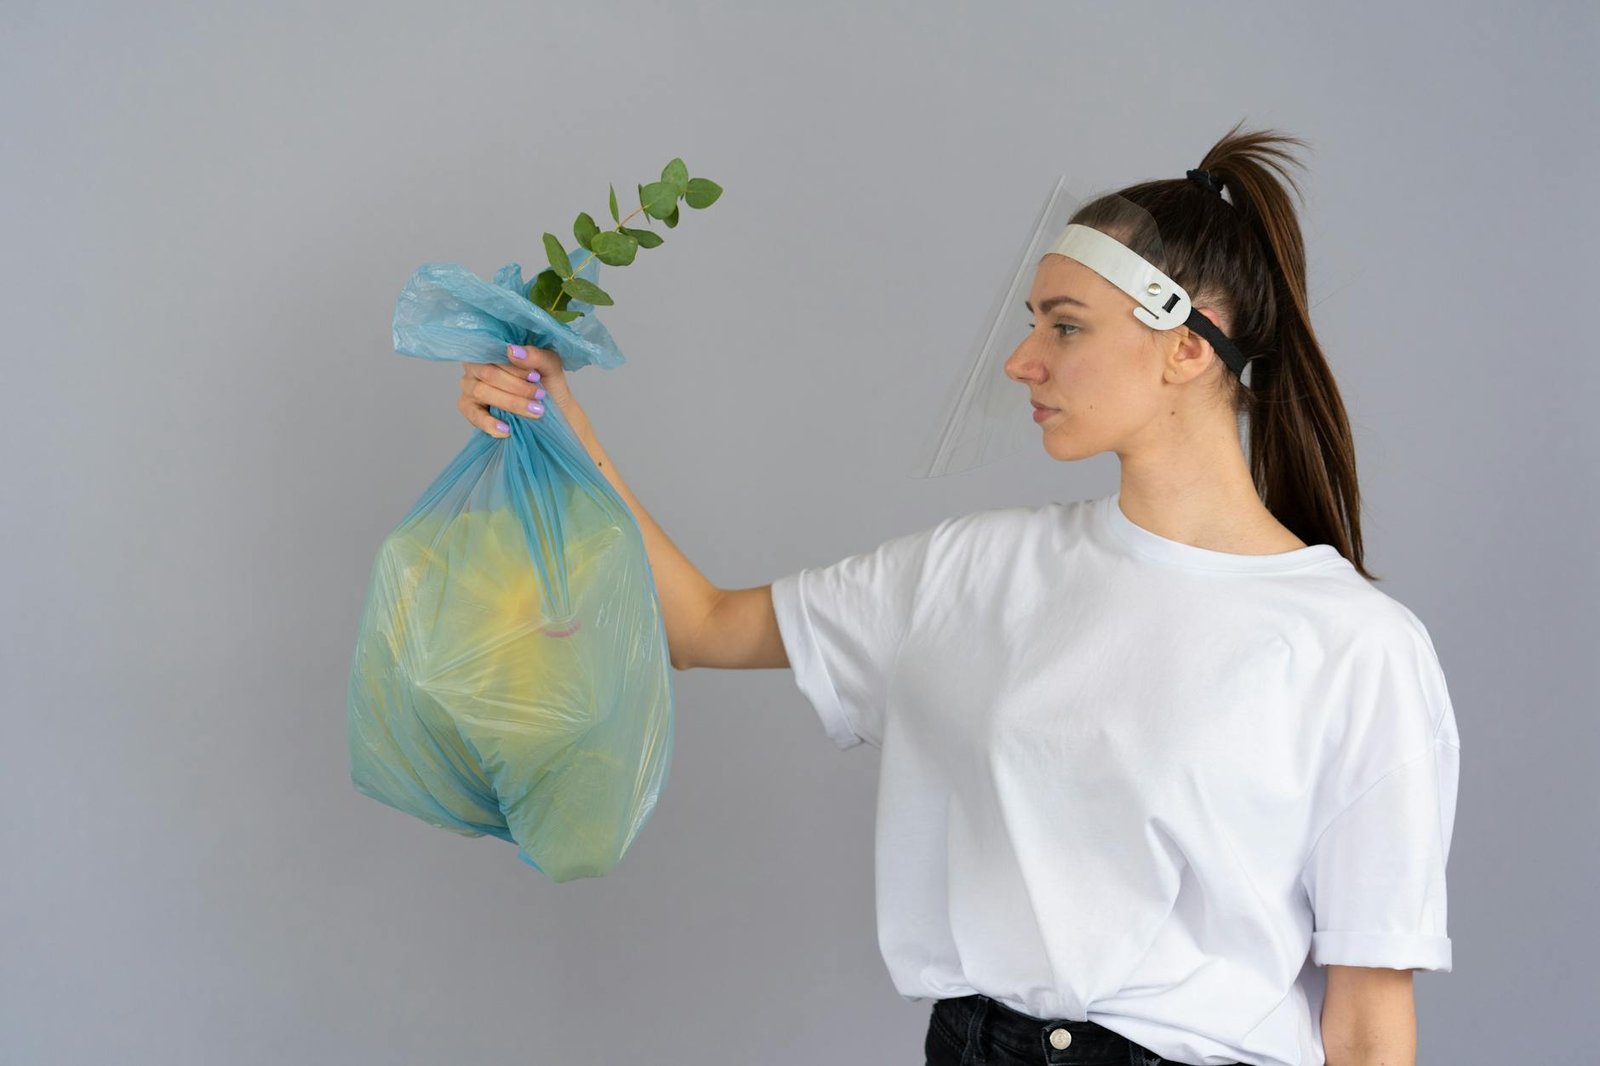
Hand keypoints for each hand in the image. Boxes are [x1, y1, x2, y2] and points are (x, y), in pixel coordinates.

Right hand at [458, 344, 587, 438]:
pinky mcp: (469, 407)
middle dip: (516, 387)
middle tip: (539, 396)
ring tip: (533, 412)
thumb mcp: (550, 366)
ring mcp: (470, 386)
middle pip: (487, 373)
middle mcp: (476, 365)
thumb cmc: (548, 383)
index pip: (494, 353)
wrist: (554, 410)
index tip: (536, 377)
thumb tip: (512, 350)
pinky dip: (489, 423)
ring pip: (480, 392)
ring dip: (510, 403)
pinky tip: (506, 430)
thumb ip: (535, 355)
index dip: (514, 367)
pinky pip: (473, 414)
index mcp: (494, 349)